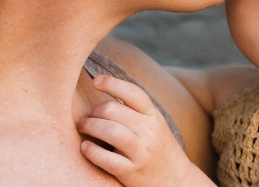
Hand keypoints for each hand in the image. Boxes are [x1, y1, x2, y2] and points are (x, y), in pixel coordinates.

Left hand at [78, 75, 215, 186]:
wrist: (175, 179)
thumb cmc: (157, 146)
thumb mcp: (153, 123)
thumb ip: (134, 109)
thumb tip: (105, 88)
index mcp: (153, 115)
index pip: (133, 93)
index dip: (112, 83)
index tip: (96, 81)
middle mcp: (149, 131)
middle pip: (113, 110)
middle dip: (94, 111)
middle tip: (86, 117)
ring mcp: (141, 152)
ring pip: (109, 130)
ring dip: (89, 126)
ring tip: (83, 127)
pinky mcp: (132, 172)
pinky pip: (106, 159)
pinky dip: (91, 151)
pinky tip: (85, 147)